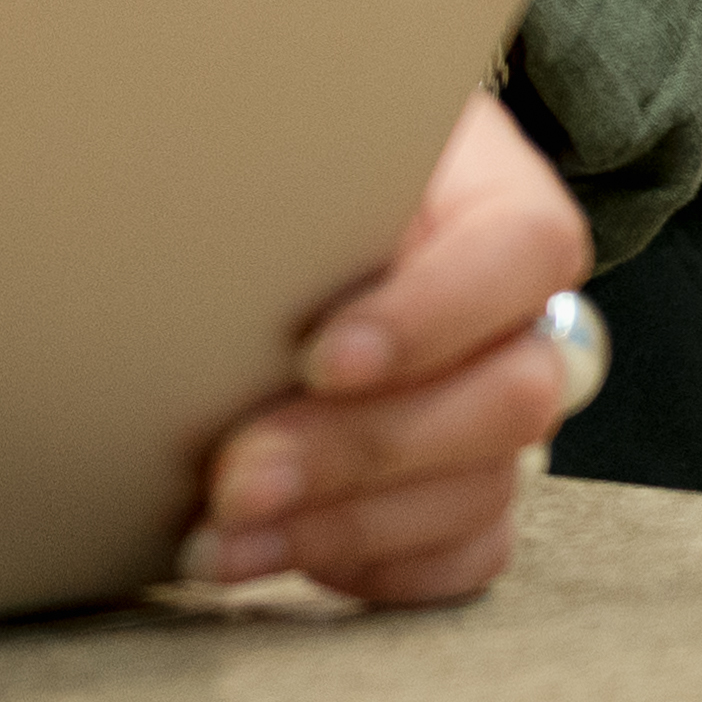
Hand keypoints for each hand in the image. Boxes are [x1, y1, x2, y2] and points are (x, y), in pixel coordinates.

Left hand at [179, 91, 604, 609]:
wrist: (285, 199)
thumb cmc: (284, 157)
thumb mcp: (290, 130)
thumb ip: (277, 162)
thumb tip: (178, 201)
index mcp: (497, 197)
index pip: (523, 250)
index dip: (430, 317)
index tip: (318, 357)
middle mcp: (519, 312)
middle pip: (507, 398)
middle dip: (360, 451)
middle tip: (236, 477)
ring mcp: (500, 407)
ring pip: (482, 492)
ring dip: (344, 528)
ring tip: (221, 539)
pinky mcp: (470, 486)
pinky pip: (467, 556)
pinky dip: (375, 570)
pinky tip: (277, 558)